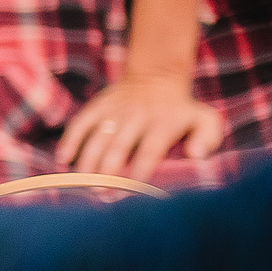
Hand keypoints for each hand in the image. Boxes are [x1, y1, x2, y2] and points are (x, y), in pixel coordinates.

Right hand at [55, 75, 223, 179]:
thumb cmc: (182, 110)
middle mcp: (137, 115)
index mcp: (163, 122)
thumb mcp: (205, 118)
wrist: (157, 77)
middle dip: (109, 171)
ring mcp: (115, 110)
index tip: (134, 190)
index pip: (150, 149)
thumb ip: (207, 137)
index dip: (141, 170)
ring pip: (97, 137)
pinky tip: (64, 160)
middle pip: (119, 146)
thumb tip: (197, 156)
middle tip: (102, 194)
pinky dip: (70, 140)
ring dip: (88, 161)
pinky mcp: (98, 105)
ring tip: (83, 183)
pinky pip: (81, 122)